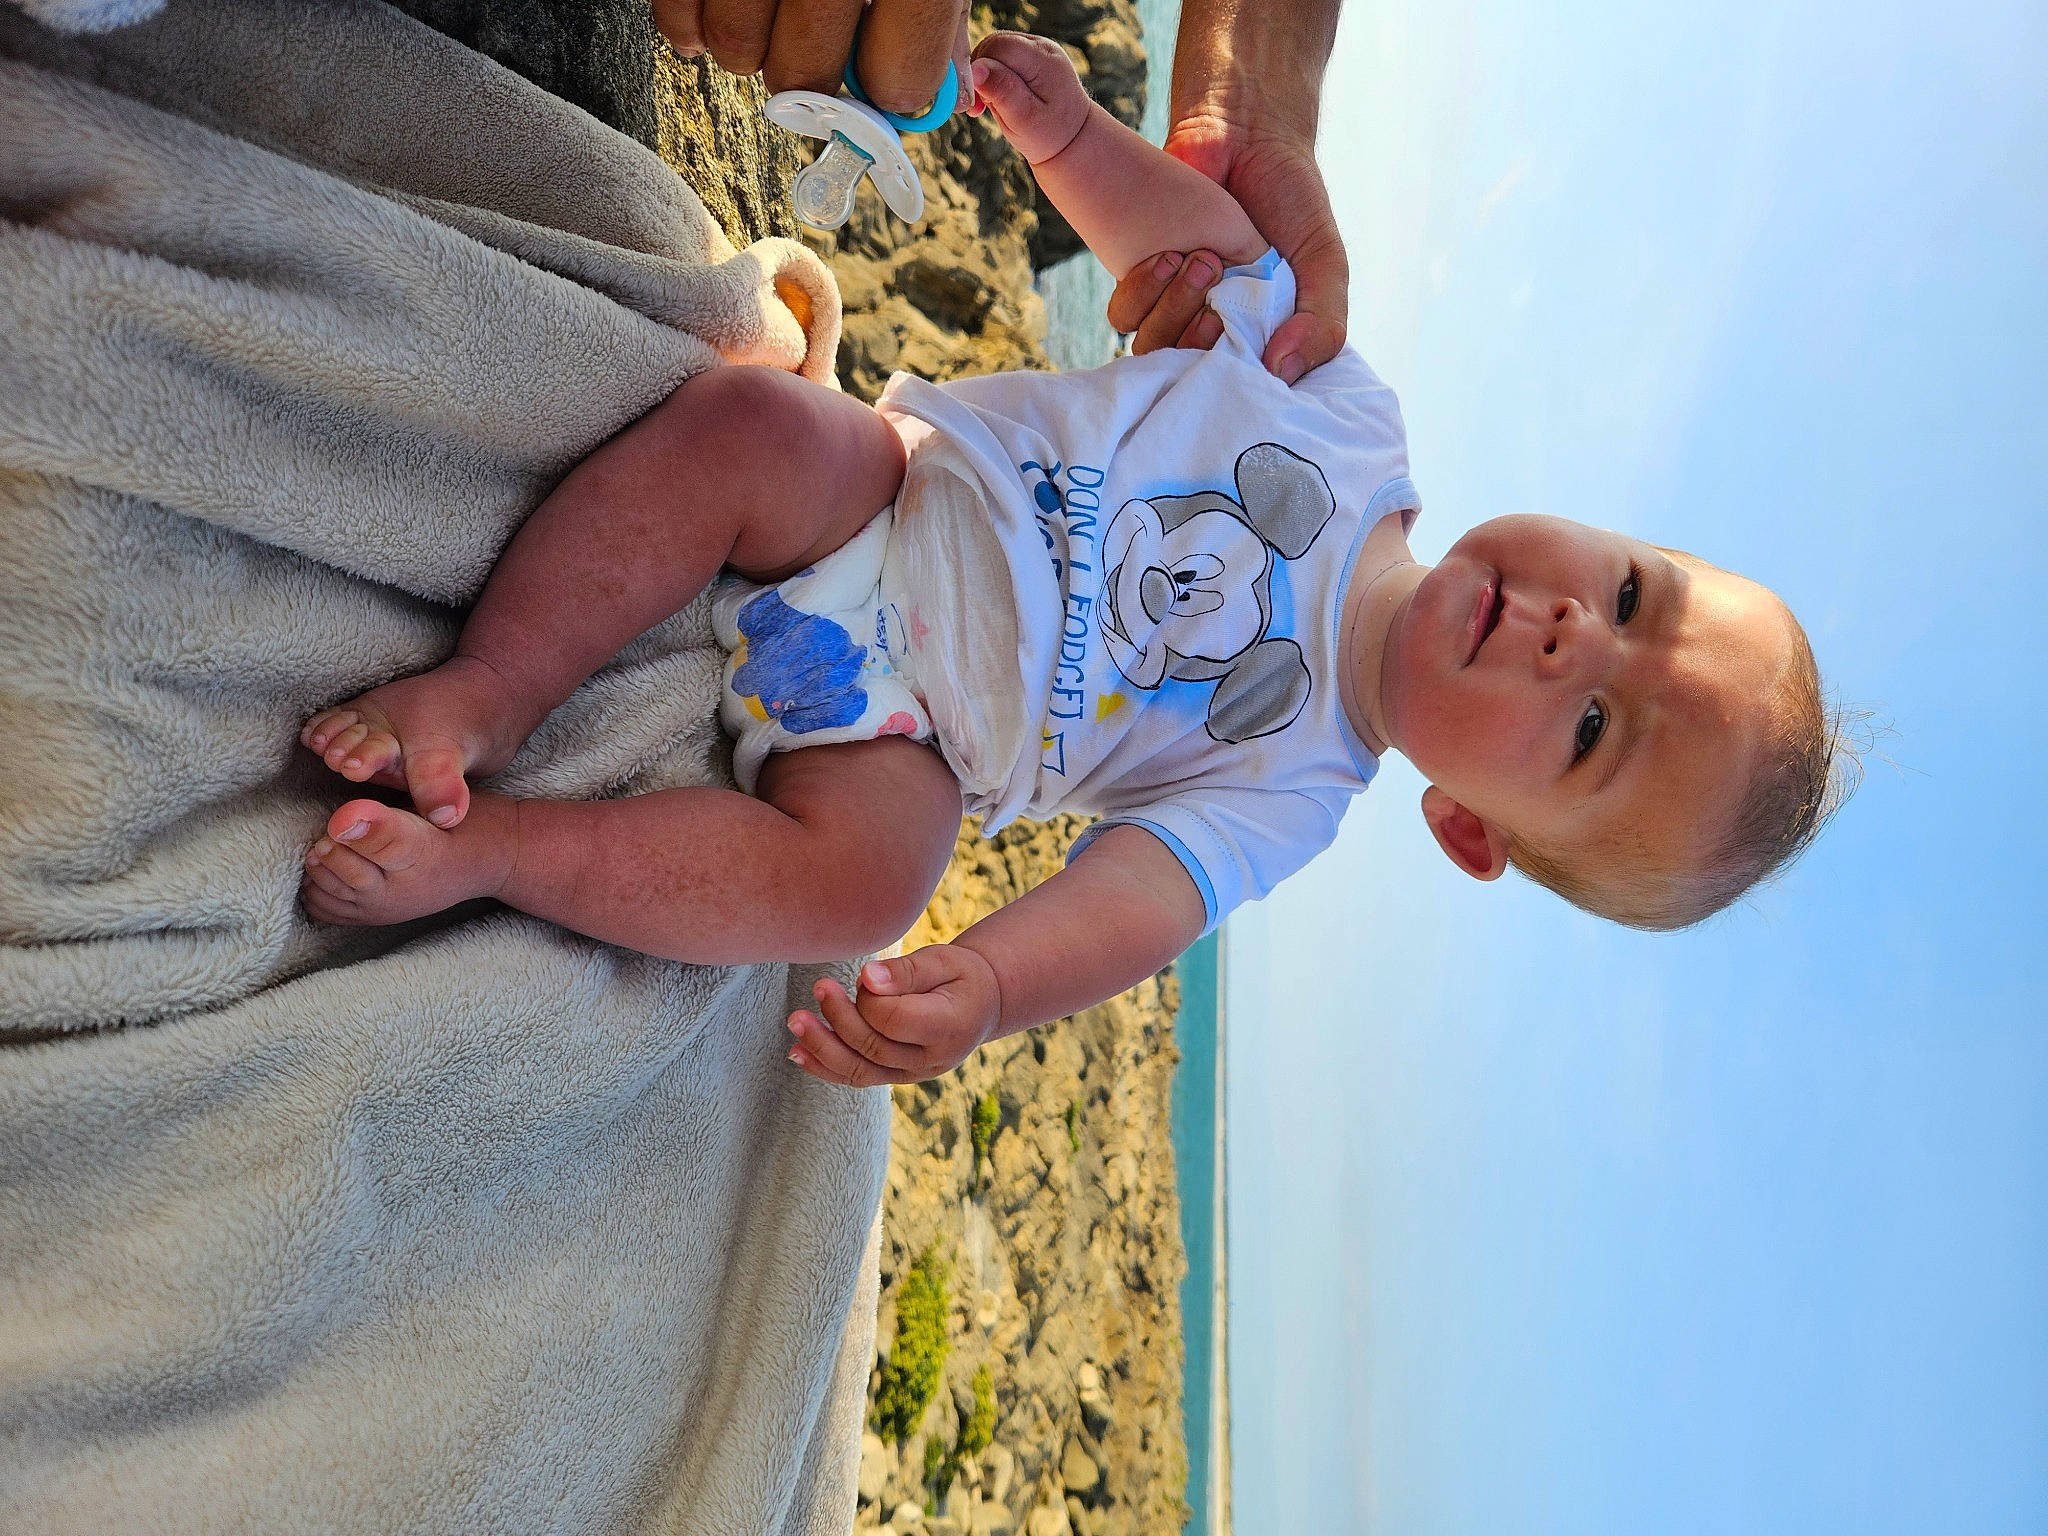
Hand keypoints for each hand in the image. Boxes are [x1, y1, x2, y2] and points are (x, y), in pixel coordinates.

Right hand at [653, 0, 970, 120]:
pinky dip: (688, 31)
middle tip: (816, 51)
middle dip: (812, 81)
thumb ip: (937, 15)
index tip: (887, 83)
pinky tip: (708, 22)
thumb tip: (951, 95)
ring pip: (737, 51)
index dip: (893, 93)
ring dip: (749, 53)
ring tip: (765, 21)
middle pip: (806, 74)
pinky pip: (677, 20)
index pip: (898, 77)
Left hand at [785, 944, 1001, 1085]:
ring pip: (859, 1070)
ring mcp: (913, 1074)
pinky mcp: (895, 1076)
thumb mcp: (945, 960)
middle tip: (820, 986)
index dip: (871, 998)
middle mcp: (932, 1060)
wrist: (981, 1004)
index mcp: (950, 1028)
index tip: (864, 974)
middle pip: (872, 1046)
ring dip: (821, 1048)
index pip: (894, 1020)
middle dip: (839, 1017)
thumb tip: (866, 979)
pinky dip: (824, 1067)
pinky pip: (856, 1078)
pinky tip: (796, 1052)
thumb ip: (907, 971)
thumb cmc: (961, 976)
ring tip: (795, 1022)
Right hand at [968, 32, 1092, 164]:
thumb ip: (1001, 92)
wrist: (1071, 137)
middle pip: (993, 44)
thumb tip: (976, 69)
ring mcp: (1035, 49)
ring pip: (992, 50)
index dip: (979, 69)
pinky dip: (990, 77)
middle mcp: (1040, 46)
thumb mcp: (1024, 119)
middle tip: (981, 106)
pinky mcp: (1027, 57)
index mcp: (1043, 59)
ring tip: (988, 105)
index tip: (978, 102)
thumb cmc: (1049, 134)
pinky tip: (993, 98)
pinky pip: (998, 58)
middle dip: (979, 73)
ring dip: (983, 76)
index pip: (997, 47)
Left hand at [1107, 122, 1347, 382]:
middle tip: (1222, 295)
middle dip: (1203, 340)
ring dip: (1174, 311)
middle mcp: (1215, 332)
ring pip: (1155, 352)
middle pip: (1191, 380)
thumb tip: (1278, 374)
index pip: (1242, 394)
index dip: (1240, 388)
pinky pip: (1124, 316)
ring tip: (1202, 260)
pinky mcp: (1141, 280)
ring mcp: (1176, 307)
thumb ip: (1322, 321)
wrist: (1244, 132)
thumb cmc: (1290, 198)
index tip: (1251, 354)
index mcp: (1259, 338)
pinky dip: (1143, 292)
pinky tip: (1168, 256)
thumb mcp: (1323, 261)